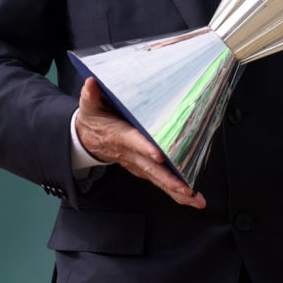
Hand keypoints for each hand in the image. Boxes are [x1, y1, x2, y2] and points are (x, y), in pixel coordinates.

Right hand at [75, 77, 206, 208]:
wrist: (87, 139)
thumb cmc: (93, 121)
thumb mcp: (89, 106)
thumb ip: (91, 95)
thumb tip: (92, 83)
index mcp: (119, 135)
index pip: (133, 142)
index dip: (144, 148)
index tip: (158, 154)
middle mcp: (130, 154)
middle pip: (151, 168)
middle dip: (169, 180)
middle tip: (187, 188)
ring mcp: (136, 163)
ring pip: (157, 179)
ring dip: (176, 190)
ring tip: (195, 198)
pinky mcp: (142, 168)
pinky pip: (159, 181)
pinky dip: (174, 191)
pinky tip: (190, 197)